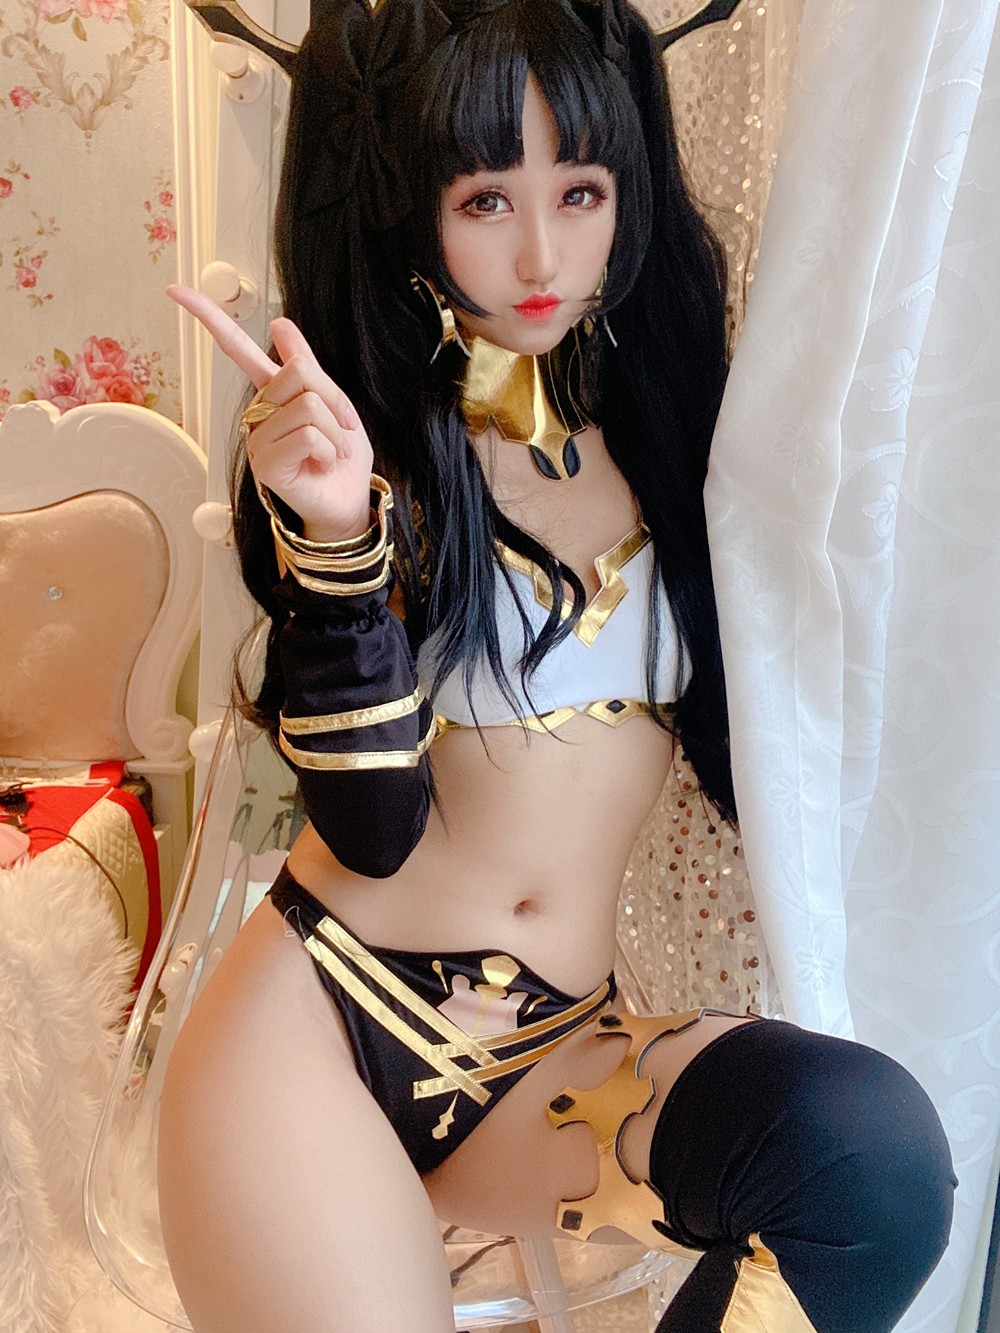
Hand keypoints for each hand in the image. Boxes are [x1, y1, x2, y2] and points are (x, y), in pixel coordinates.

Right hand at [167, 285, 374, 541]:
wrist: (348, 500)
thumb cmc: (339, 454)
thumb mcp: (333, 403)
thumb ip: (306, 366)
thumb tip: (279, 323)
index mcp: (271, 392)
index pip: (235, 348)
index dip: (207, 317)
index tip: (174, 289)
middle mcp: (257, 412)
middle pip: (300, 373)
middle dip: (335, 400)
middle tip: (342, 428)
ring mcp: (256, 438)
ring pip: (308, 406)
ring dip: (336, 431)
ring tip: (331, 451)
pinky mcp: (264, 464)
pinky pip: (307, 435)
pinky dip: (328, 449)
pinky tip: (320, 465)